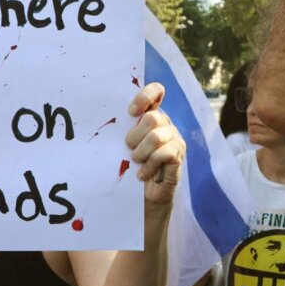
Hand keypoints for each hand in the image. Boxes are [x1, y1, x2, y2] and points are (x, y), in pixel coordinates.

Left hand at [125, 83, 184, 205]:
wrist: (143, 195)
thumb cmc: (131, 166)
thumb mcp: (124, 144)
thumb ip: (123, 128)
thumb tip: (106, 118)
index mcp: (152, 115)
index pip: (156, 91)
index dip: (144, 97)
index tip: (131, 112)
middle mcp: (166, 124)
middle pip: (152, 118)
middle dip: (135, 136)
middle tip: (129, 149)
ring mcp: (175, 139)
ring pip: (157, 137)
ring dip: (141, 153)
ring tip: (136, 162)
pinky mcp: (178, 156)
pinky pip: (164, 154)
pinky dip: (149, 166)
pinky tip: (142, 174)